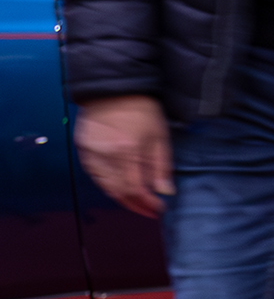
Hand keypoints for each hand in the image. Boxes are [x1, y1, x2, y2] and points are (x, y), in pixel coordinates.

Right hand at [74, 95, 172, 217]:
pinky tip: (119, 187)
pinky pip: (94, 174)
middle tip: (148, 210)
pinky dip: (107, 184)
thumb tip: (164, 191)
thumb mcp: (160, 137)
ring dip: (121, 197)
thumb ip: (161, 167)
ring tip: (136, 202)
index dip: (147, 203)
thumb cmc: (140, 109)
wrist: (115, 88)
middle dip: (135, 205)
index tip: (158, 208)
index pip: (136, 189)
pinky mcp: (83, 148)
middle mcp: (106, 153)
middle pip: (118, 191)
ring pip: (104, 186)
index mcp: (127, 150)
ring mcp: (91, 151)